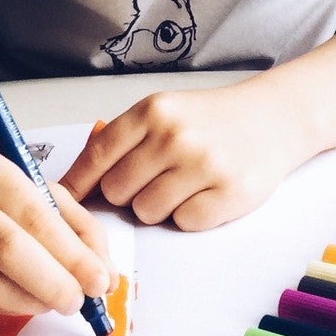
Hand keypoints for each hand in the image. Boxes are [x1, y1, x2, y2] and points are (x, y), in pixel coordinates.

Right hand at [0, 149, 115, 316]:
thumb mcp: (34, 190)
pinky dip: (10, 308)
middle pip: (6, 249)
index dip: (71, 253)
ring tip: (56, 301)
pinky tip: (27, 300)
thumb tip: (106, 275)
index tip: (99, 280)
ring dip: (33, 302)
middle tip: (78, 301)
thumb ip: (76, 226)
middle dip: (52, 282)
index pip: (33, 215)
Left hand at [60, 84, 307, 230]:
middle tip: (156, 178)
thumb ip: (123, 141)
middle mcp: (176, 135)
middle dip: (129, 193)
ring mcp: (204, 165)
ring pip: (147, 212)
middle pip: (118, 191)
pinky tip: (206, 192)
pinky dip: (190, 215)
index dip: (76, 184)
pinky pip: (184, 224)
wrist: (273, 117)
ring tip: (185, 183)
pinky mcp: (230, 194)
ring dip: (160, 206)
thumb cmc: (211, 119)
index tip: (62, 204)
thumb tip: (74, 184)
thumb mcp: (164, 112)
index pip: (97, 155)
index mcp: (154, 110)